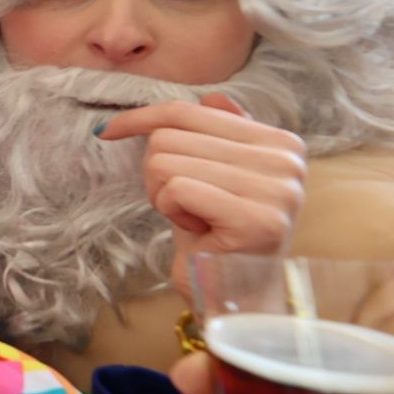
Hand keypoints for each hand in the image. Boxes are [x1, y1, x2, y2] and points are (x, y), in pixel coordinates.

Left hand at [97, 94, 305, 290]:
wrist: (238, 299)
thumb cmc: (219, 237)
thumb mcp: (216, 178)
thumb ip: (221, 135)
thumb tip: (214, 94)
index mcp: (280, 142)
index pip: (191, 111)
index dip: (141, 118)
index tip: (106, 131)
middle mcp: (287, 159)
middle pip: (170, 137)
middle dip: (158, 175)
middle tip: (188, 207)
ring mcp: (277, 189)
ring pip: (167, 162)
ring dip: (164, 196)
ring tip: (197, 220)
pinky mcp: (258, 218)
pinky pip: (177, 189)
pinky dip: (172, 212)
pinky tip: (200, 233)